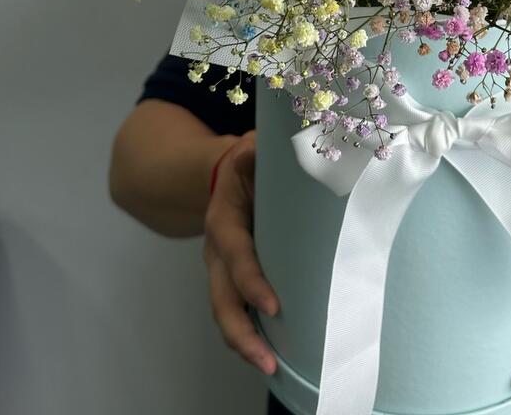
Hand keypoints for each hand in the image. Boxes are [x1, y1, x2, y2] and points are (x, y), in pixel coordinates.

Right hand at [202, 129, 280, 375]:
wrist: (225, 171)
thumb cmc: (250, 160)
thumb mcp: (253, 148)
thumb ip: (264, 147)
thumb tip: (292, 142)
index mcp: (224, 217)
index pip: (236, 253)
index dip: (252, 280)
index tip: (275, 305)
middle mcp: (218, 248)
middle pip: (221, 298)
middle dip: (241, 333)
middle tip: (268, 361)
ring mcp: (222, 268)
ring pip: (226, 311)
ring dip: (245, 343)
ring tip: (271, 368)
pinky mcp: (234, 277)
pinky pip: (238, 309)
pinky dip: (251, 334)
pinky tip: (274, 354)